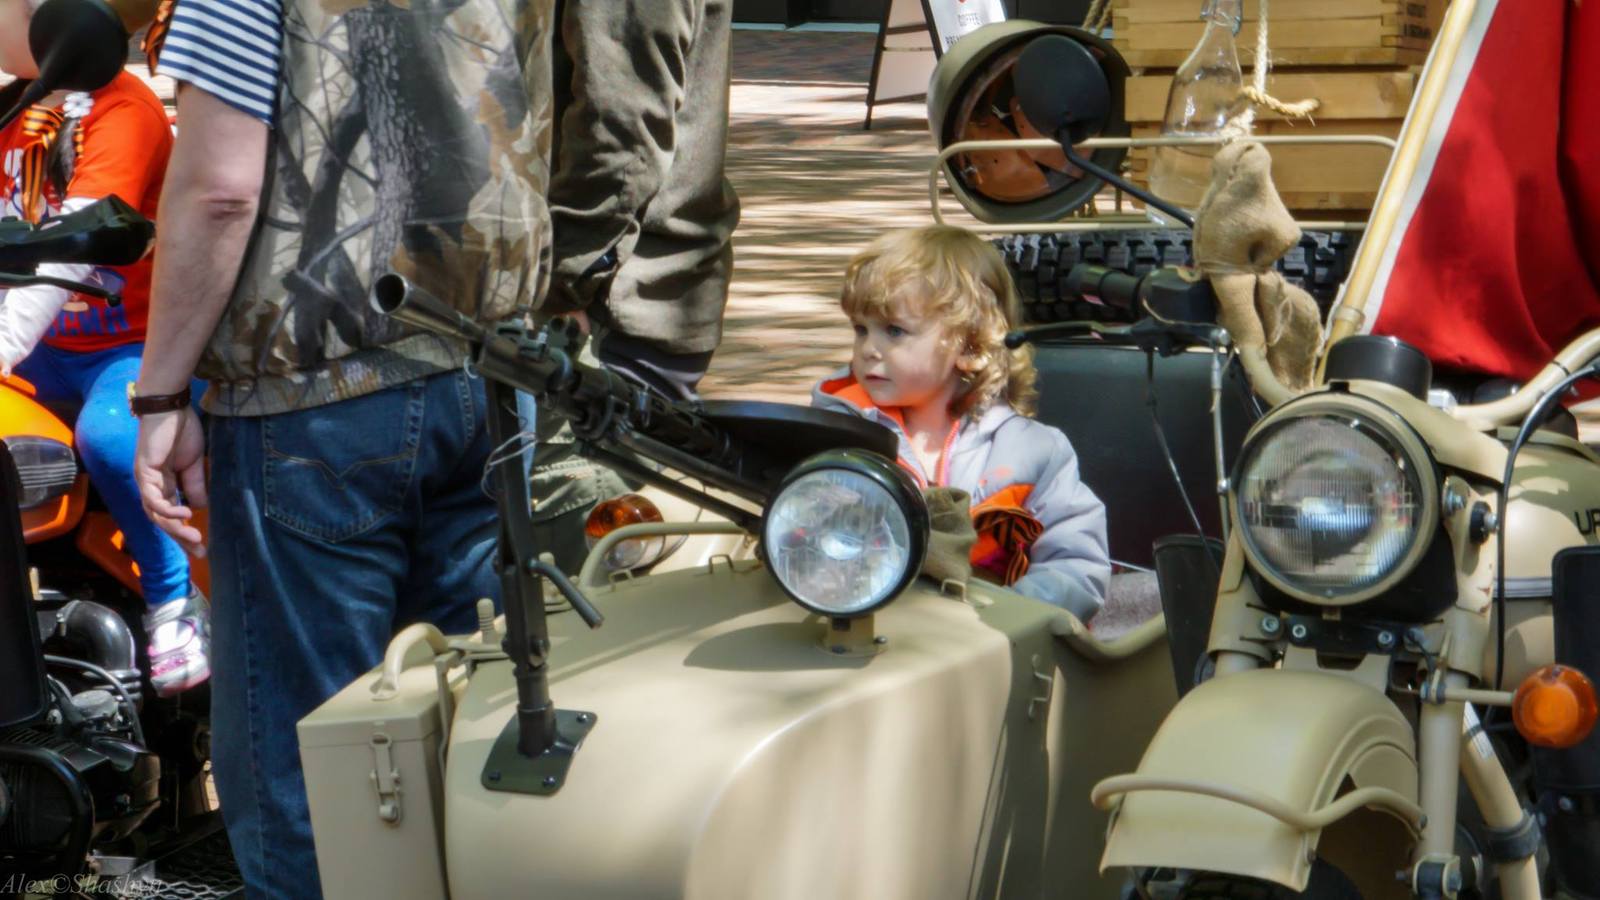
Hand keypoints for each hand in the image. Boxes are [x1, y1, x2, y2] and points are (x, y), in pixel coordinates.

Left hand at [134, 406, 207, 554]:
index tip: (202, 548)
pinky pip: (154, 499)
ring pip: (156, 515)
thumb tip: (201, 507)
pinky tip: (186, 514)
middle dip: (181, 538)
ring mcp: (146, 481)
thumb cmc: (181, 431)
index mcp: (164, 485)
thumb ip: (195, 485)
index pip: (172, 516)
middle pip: (162, 521)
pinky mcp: (144, 473)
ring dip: (175, 529)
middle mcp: (151, 487)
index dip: (185, 532)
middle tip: (199, 551)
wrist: (170, 408)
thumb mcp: (195, 464)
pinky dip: (168, 510)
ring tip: (195, 537)